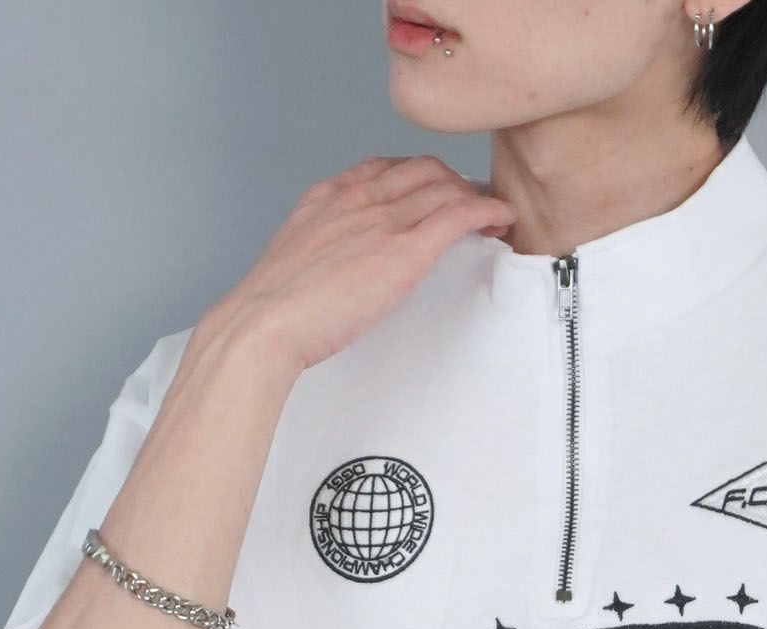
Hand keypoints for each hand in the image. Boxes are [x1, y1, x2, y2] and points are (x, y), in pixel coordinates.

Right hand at [201, 154, 516, 374]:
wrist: (265, 323)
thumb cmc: (275, 308)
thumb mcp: (297, 259)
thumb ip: (323, 250)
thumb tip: (335, 269)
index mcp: (330, 195)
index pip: (385, 167)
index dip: (418, 177)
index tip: (433, 193)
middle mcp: (359, 196)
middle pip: (423, 169)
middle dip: (453, 183)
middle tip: (470, 206)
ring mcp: (383, 220)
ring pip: (446, 187)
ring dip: (475, 197)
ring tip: (491, 217)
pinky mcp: (404, 250)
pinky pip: (459, 215)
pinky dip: (487, 210)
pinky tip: (502, 219)